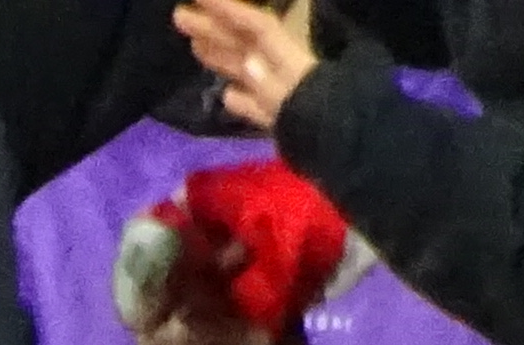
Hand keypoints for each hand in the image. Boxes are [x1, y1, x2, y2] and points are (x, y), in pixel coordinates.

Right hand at [178, 0, 319, 126]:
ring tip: (194, 46)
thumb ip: (268, 83)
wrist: (343, 151)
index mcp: (286, 61)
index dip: (227, 10)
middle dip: (213, 30)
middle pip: (244, 45)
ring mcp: (278, 96)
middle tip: (180, 17)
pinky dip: (240, 98)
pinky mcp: (279, 122)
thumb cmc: (316, 118)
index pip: (255, 27)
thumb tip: (248, 63)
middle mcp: (280, 72)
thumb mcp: (292, 98)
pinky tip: (227, 95)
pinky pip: (255, 105)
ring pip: (246, 71)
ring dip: (220, 57)